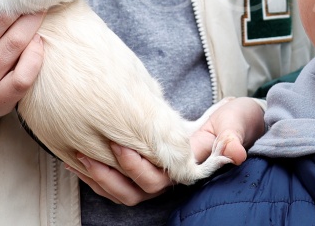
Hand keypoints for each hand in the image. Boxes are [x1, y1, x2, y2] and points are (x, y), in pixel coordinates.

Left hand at [68, 96, 264, 204]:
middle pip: (136, 191)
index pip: (157, 178)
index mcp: (186, 169)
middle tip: (92, 149)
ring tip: (78, 157)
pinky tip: (78, 158)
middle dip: (111, 173)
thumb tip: (235, 153)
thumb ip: (233, 138)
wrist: (232, 122)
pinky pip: (118, 182)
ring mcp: (157, 177)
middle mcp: (169, 179)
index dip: (136, 166)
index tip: (120, 144)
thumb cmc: (234, 122)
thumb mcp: (236, 125)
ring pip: (123, 192)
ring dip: (99, 178)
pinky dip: (96, 174)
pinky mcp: (146, 168)